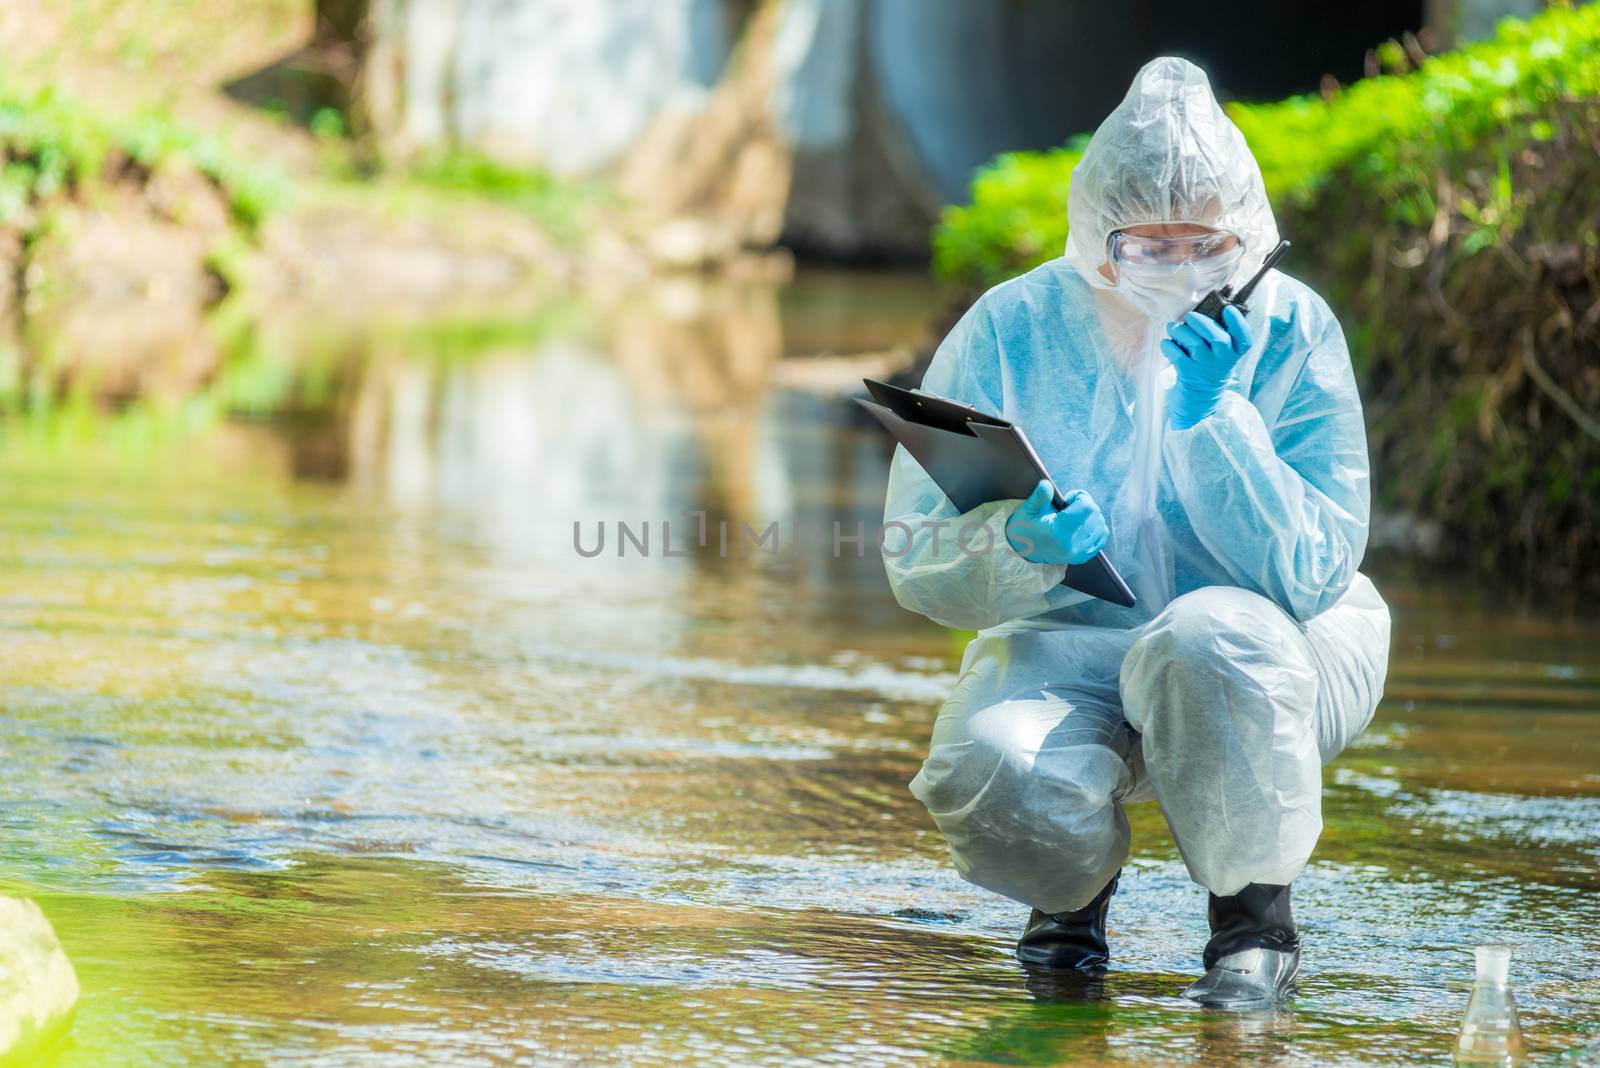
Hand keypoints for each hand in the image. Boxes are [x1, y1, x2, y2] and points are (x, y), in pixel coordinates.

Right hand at [1005, 480, 1108, 565]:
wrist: (1023, 550)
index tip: (1068, 498)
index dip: (1081, 497)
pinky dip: (1096, 527)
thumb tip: (1047, 484)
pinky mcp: (1083, 556)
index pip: (1088, 508)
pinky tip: (1082, 524)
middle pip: (1095, 515)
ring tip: (1073, 516)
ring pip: (1100, 525)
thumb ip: (1040, 496)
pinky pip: (1102, 536)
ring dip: (1090, 516)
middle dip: (1085, 505)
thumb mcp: (1029, 509)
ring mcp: (1079, 553)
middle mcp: (1072, 545)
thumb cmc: (1025, 527)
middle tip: (1069, 506)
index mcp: (1060, 532)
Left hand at [1159, 305, 1253, 428]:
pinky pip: (1178, 356)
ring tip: (1172, 327)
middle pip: (1219, 339)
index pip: (1244, 339)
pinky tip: (1166, 343)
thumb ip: (1215, 337)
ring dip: (1181, 331)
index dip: (1238, 323)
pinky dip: (1169, 346)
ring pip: (1196, 344)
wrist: (1198, 402)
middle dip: (1202, 323)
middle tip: (1190, 316)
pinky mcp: (1189, 375)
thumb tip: (1202, 312)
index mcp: (1234, 354)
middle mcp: (1223, 362)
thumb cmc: (1207, 371)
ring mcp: (1206, 369)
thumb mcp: (1219, 357)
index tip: (1228, 309)